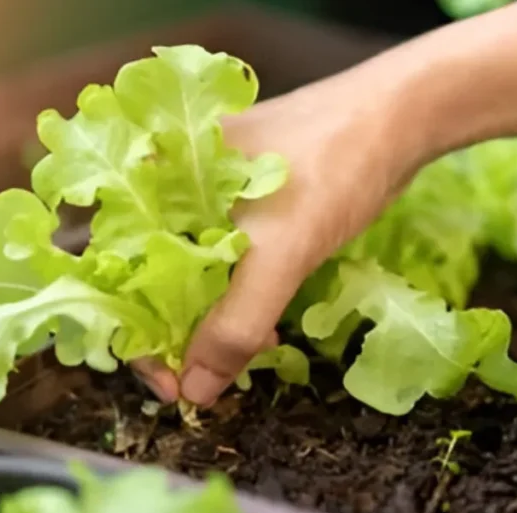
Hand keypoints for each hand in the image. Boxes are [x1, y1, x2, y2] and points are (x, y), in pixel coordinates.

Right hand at [131, 73, 415, 405]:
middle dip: (178, 333)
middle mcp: (173, 187)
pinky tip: (268, 327)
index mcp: (157, 182)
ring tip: (251, 352)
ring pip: (195, 274)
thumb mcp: (279, 252)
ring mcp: (212, 196)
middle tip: (211, 378)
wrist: (398, 119)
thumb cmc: (332, 168)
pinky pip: (228, 264)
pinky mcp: (250, 207)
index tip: (169, 383)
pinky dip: (242, 300)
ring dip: (216, 322)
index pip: (118, 272)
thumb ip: (235, 324)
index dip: (136, 334)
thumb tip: (194, 390)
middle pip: (153, 278)